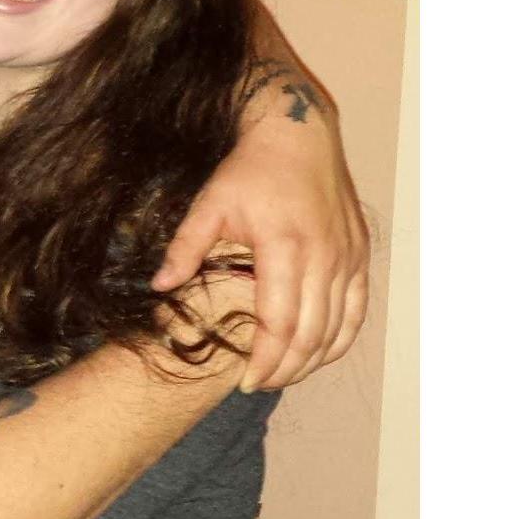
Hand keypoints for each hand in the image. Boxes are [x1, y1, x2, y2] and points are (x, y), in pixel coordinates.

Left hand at [155, 98, 369, 391]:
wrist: (299, 133)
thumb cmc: (249, 170)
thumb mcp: (209, 204)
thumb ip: (185, 247)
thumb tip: (159, 286)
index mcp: (285, 246)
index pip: (280, 322)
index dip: (265, 360)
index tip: (245, 383)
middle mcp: (324, 255)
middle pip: (311, 334)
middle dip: (286, 369)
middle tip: (259, 385)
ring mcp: (347, 257)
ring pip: (338, 328)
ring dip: (312, 360)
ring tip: (283, 375)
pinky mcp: (360, 254)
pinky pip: (358, 309)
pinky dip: (341, 338)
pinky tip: (319, 354)